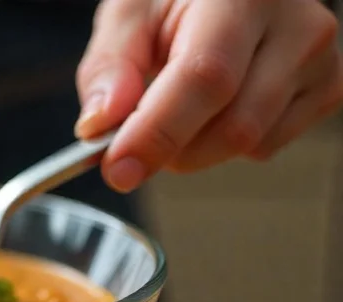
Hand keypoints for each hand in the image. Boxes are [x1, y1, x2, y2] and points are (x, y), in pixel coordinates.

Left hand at [75, 0, 342, 192]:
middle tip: (135, 139)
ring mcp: (319, 58)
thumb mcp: (129, 15)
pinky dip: (226, 145)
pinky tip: (215, 108)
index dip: (158, 132)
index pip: (205, 77)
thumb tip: (100, 125)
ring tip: (177, 108)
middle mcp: (296, 23)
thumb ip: (108, 67)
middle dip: (171, 149)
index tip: (118, 167)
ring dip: (196, 148)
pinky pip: (267, 146)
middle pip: (233, 124)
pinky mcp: (328, 88)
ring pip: (250, 143)